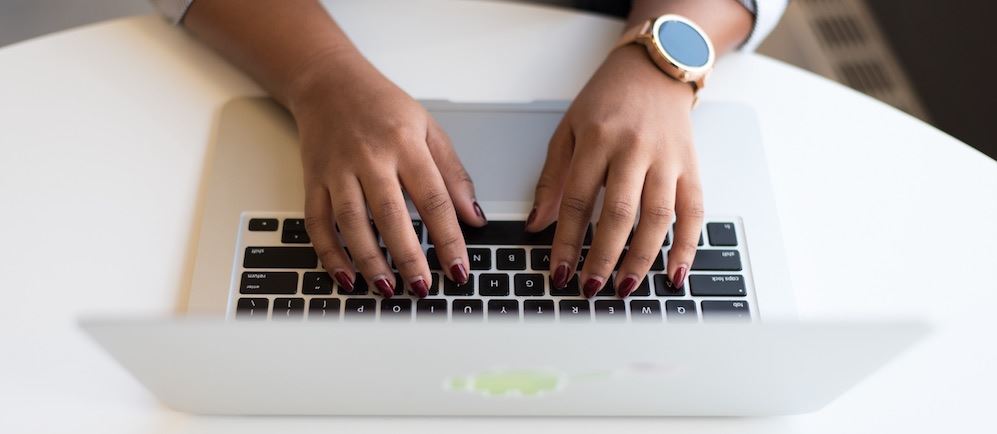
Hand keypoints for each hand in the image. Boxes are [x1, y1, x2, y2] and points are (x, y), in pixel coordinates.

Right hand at [290, 49, 484, 297]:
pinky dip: (330, 254)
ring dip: (369, 261)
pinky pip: (318, 223)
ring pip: (352, 223)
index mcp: (405, 144)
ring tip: (388, 288)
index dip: (449, 239)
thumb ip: (453, 174)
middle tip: (423, 287)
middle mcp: (370, 158)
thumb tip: (474, 218)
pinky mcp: (313, 180)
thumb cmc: (383, 107)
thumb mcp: (428, 129)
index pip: (434, 198)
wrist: (328, 83)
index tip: (459, 269)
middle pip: (391, 215)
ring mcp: (337, 170)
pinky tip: (347, 277)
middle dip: (409, 257)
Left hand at [526, 44, 703, 297]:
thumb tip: (536, 225)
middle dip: (603, 256)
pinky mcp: (692, 166)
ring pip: (657, 217)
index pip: (577, 199)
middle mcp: (634, 149)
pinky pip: (694, 212)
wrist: (655, 69)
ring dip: (641, 259)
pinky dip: (687, 247)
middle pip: (619, 213)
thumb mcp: (568, 130)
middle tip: (590, 288)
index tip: (559, 272)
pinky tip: (674, 274)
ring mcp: (667, 159)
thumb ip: (552, 179)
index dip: (565, 240)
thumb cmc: (608, 100)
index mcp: (598, 139)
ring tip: (624, 288)